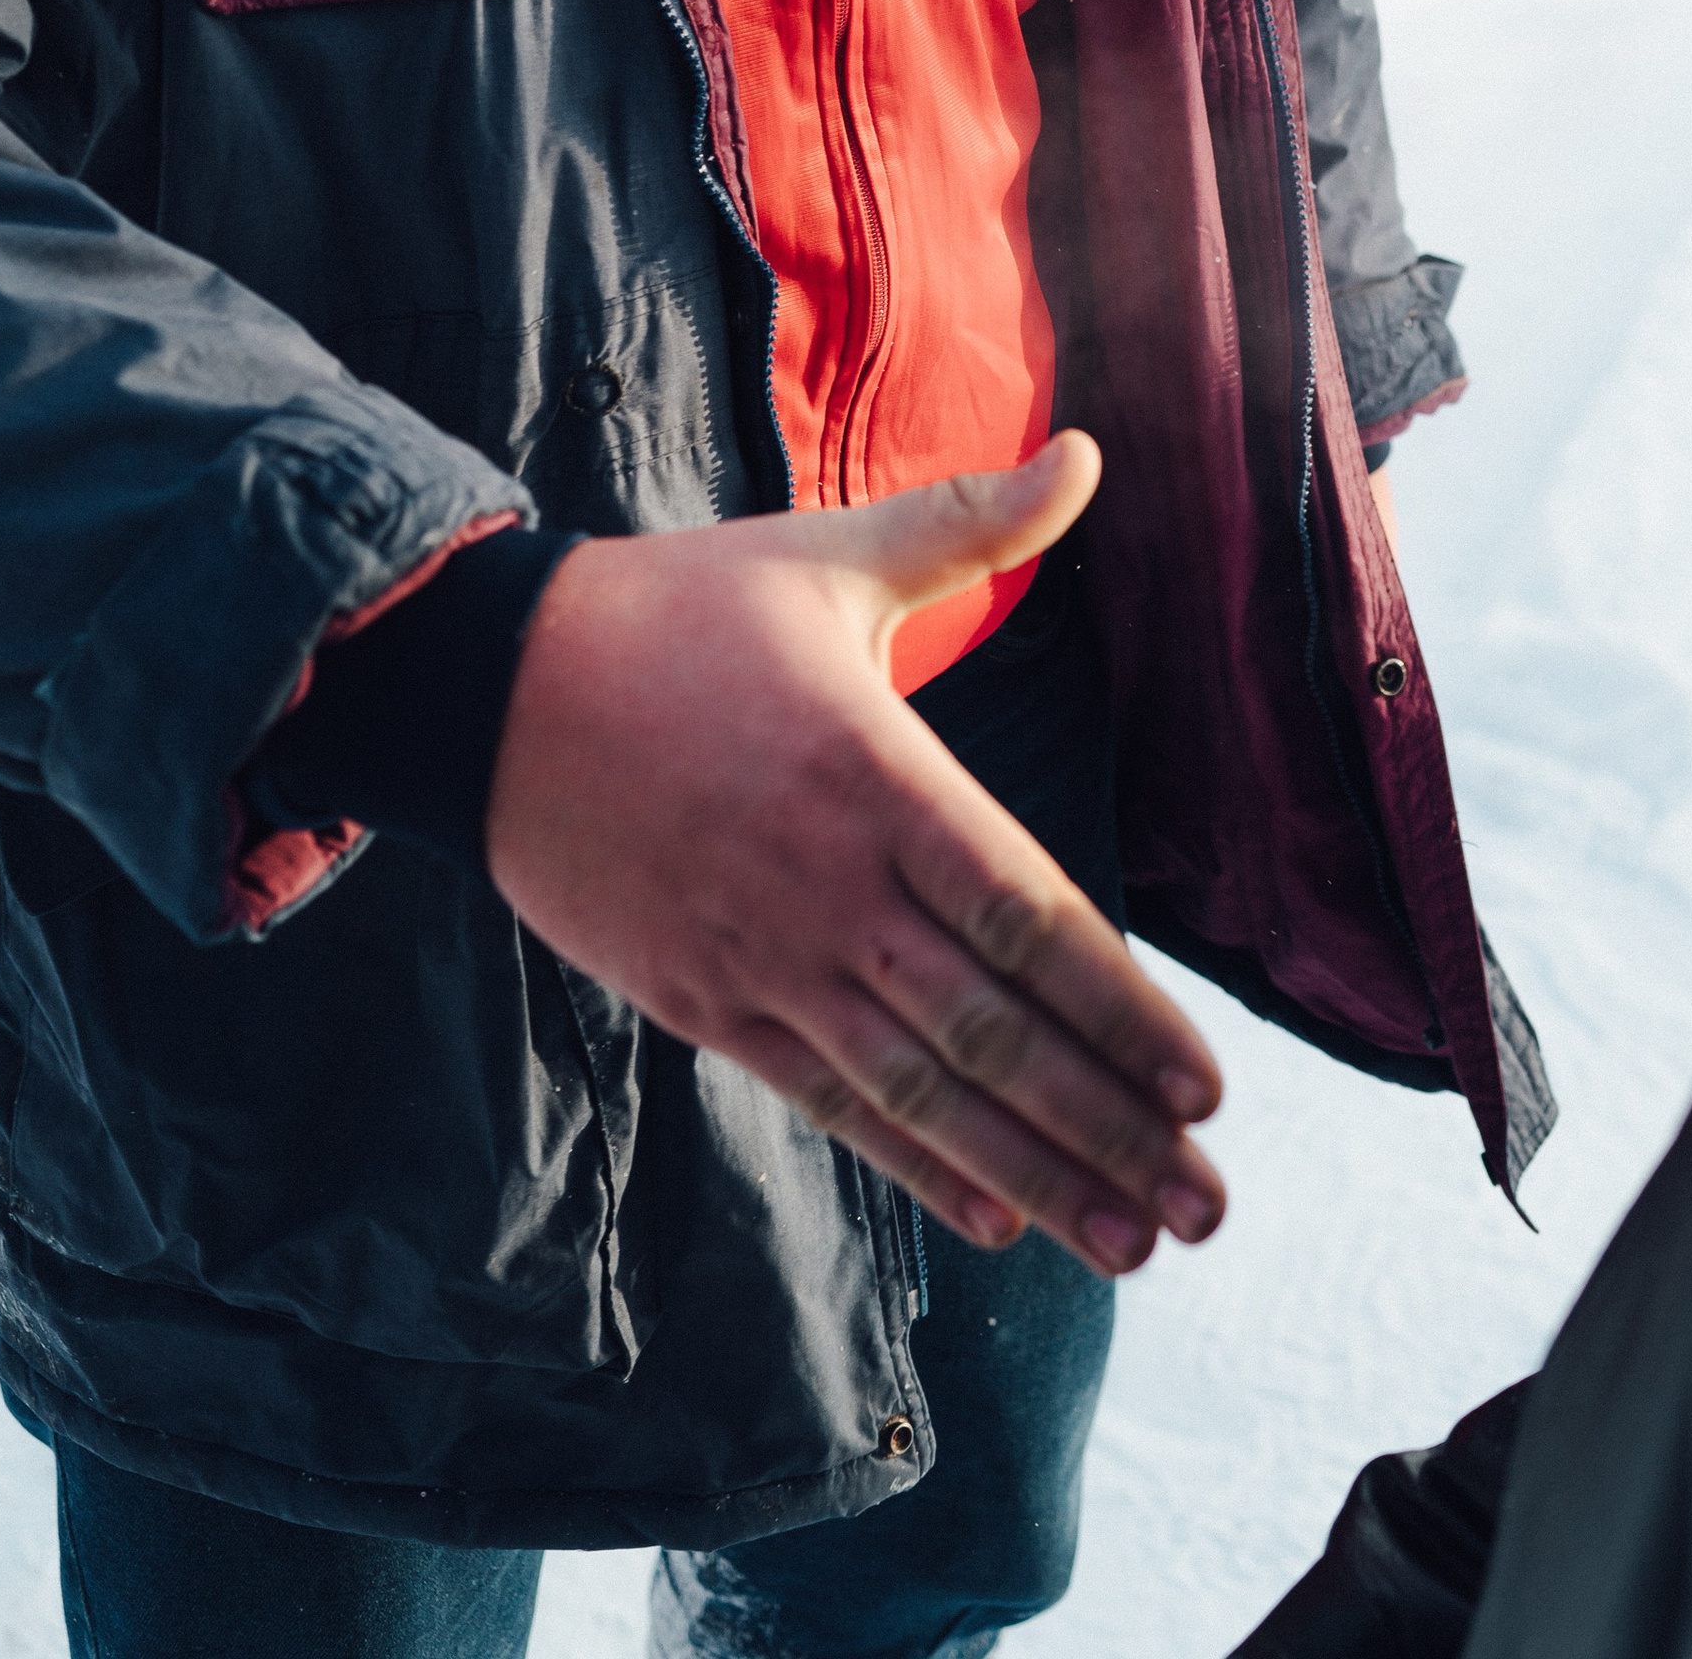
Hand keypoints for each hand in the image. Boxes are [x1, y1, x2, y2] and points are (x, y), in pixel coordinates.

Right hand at [483, 431, 1224, 1273]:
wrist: (485, 684)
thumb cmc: (674, 612)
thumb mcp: (825, 555)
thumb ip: (968, 526)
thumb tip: (1086, 450)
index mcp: (874, 773)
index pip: (1028, 917)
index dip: (1121, 1011)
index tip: (1203, 1086)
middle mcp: (829, 884)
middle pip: (993, 1031)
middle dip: (1109, 1125)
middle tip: (1207, 1206)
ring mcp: (763, 955)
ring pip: (920, 1089)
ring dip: (1034, 1171)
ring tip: (1131, 1239)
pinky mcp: (703, 1000)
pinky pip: (827, 1101)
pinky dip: (914, 1163)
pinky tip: (994, 1214)